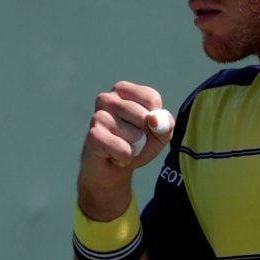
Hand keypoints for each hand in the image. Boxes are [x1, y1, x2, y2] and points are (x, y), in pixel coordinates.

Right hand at [78, 81, 174, 219]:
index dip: (155, 119)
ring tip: (121, 146)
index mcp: (123, 90)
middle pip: (144, 117)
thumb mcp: (159, 133)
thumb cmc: (137, 144)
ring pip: (135, 136)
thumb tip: (154, 120)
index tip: (144, 125)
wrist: (113, 169)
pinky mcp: (93, 136)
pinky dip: (125, 158)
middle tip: (131, 139)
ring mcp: (98, 116)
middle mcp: (107, 98)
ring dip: (135, 148)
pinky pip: (124, 151)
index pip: (152, 99)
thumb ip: (166, 124)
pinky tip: (113, 155)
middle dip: (144, 135)